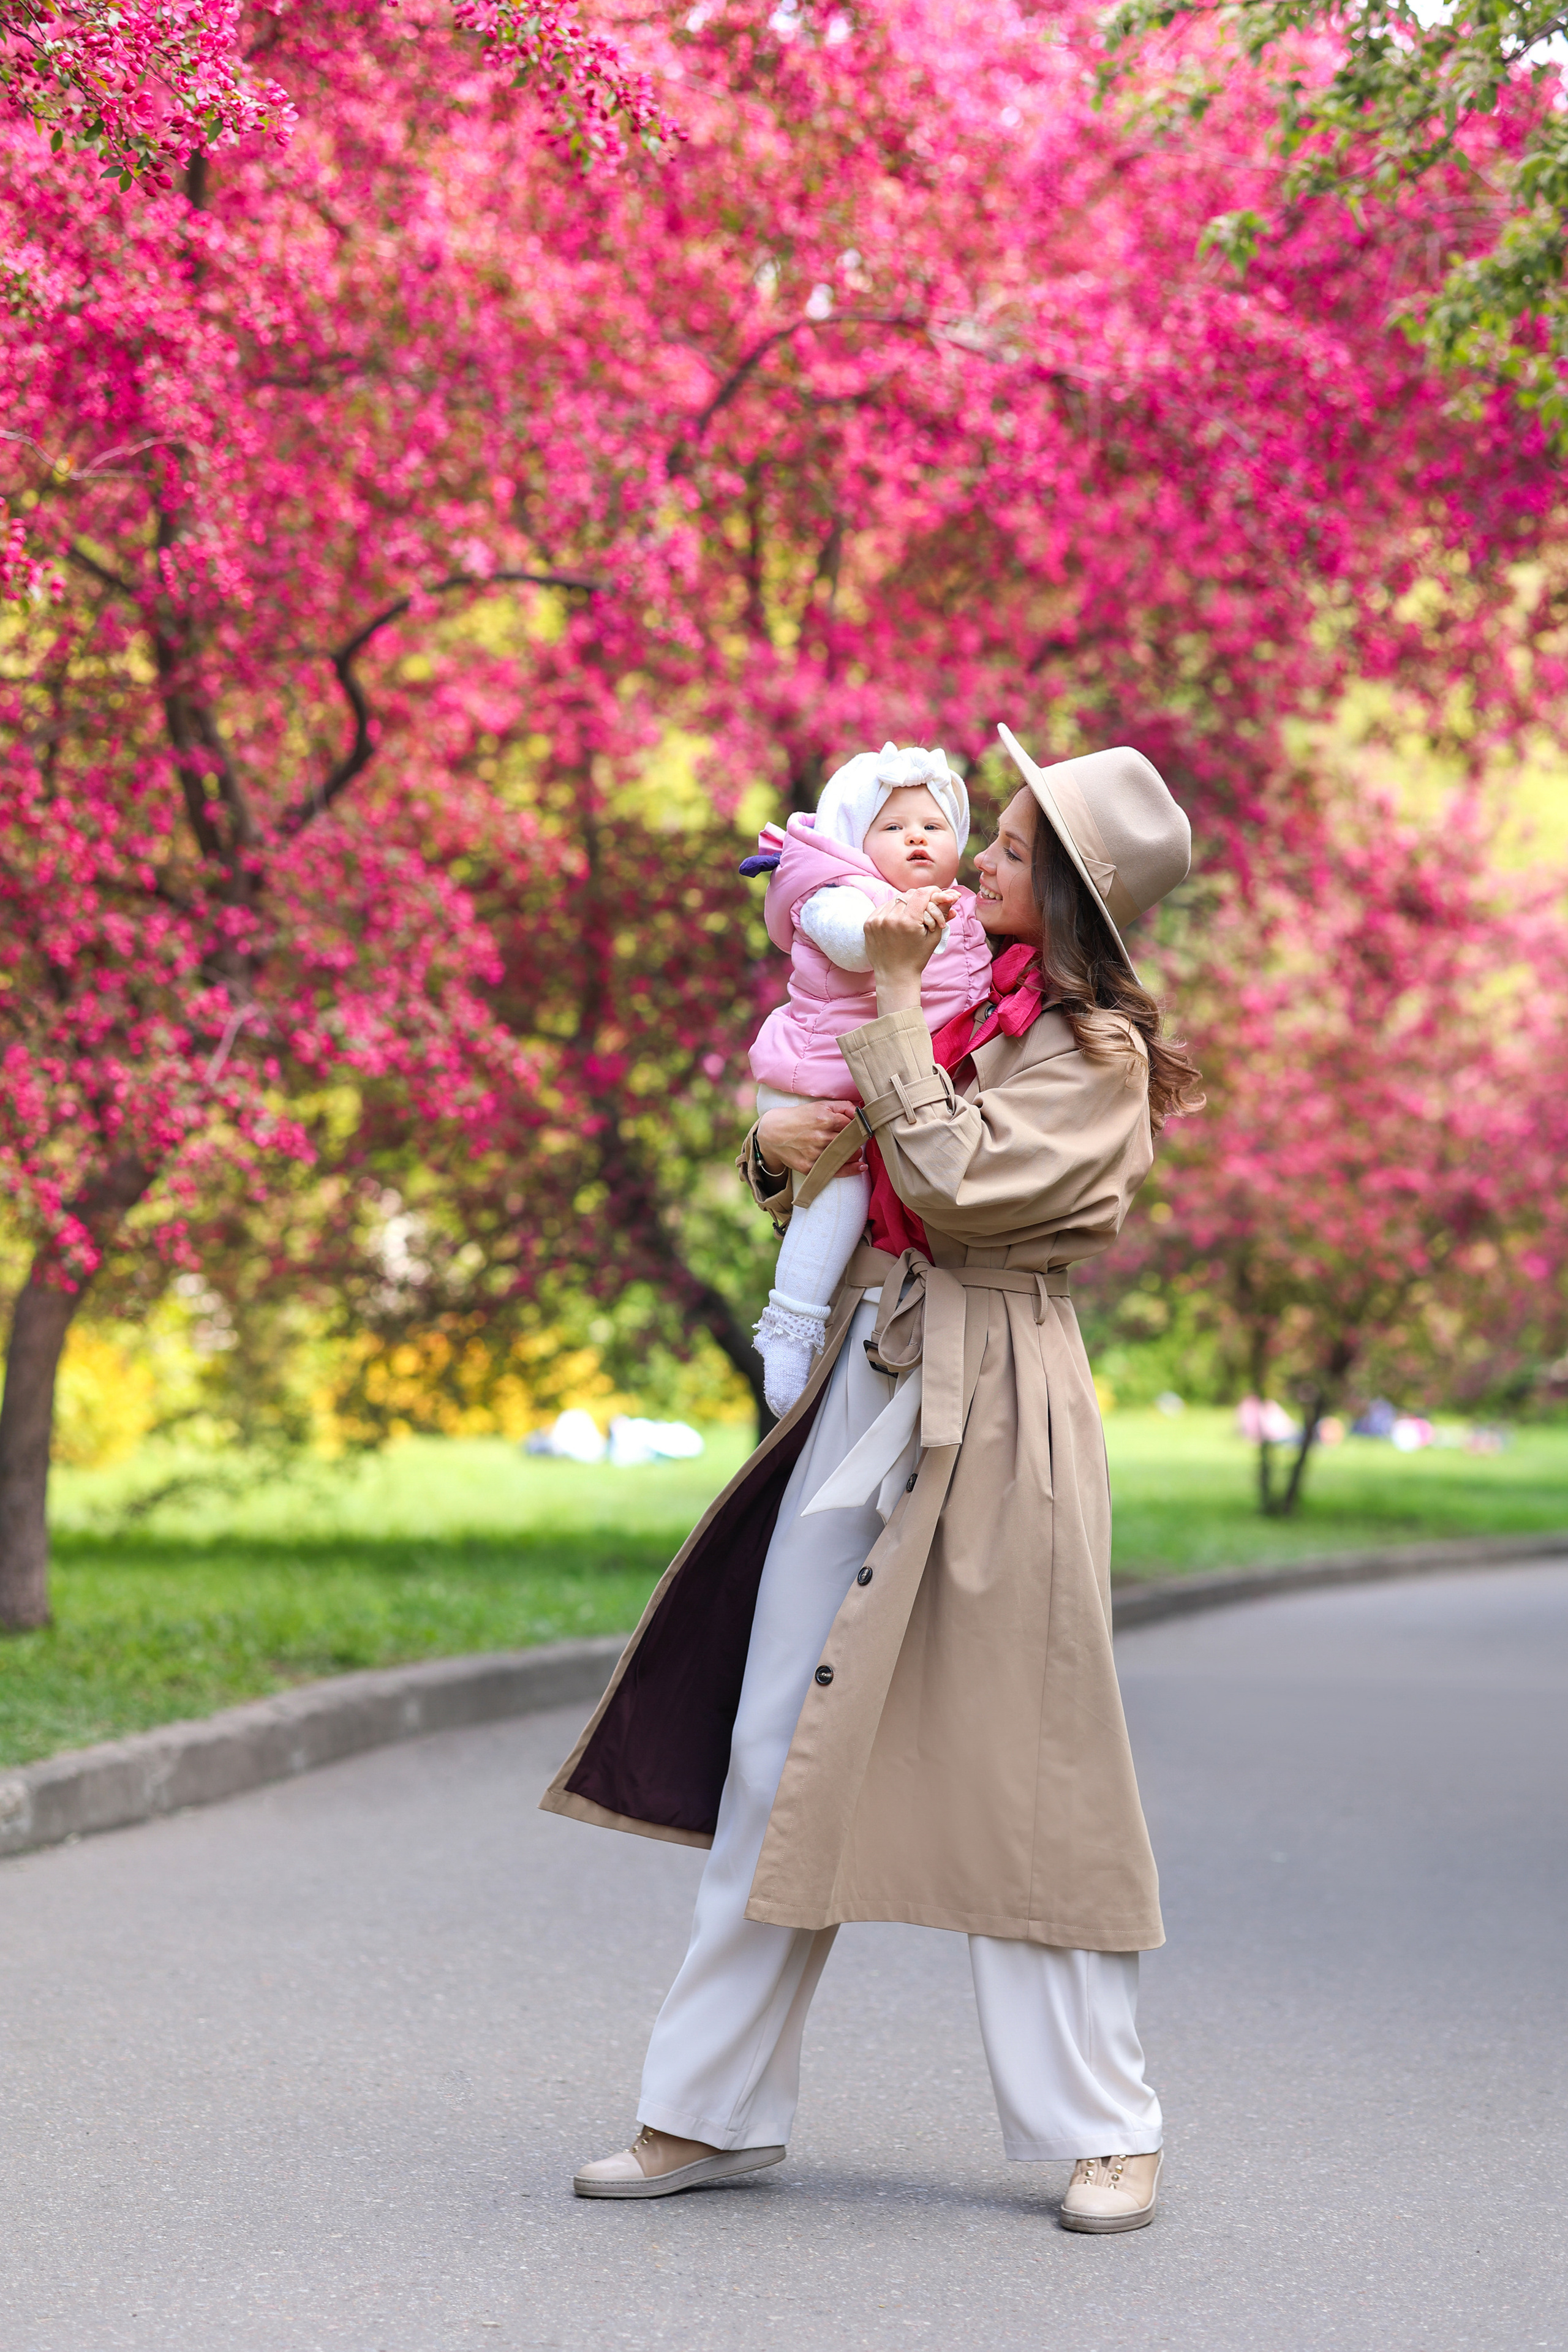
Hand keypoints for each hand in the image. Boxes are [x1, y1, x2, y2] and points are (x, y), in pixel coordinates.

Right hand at [757, 1097, 860, 1176]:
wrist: (772, 1132)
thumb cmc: (800, 1118)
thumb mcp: (820, 1106)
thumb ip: (843, 1106)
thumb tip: (861, 1112)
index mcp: (824, 1119)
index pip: (853, 1125)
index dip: (860, 1128)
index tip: (863, 1131)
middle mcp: (820, 1136)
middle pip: (851, 1142)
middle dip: (859, 1142)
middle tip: (859, 1141)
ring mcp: (814, 1153)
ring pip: (844, 1156)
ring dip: (855, 1155)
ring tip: (855, 1152)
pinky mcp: (809, 1166)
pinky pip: (834, 1170)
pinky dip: (850, 1170)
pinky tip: (860, 1167)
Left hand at [863, 886, 955, 1014]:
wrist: (895, 976)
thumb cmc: (917, 958)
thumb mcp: (933, 937)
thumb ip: (942, 913)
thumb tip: (951, 895)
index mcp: (908, 922)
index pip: (921, 894)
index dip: (932, 891)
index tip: (937, 894)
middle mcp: (890, 919)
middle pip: (909, 895)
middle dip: (920, 899)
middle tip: (926, 908)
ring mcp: (877, 921)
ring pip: (896, 899)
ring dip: (906, 904)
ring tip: (912, 918)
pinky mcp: (868, 923)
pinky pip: (884, 907)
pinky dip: (893, 910)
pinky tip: (898, 922)